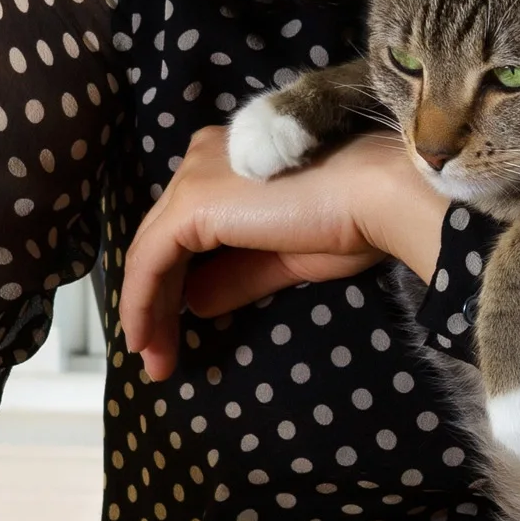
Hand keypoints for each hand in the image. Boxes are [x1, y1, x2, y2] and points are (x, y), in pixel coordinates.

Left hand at [118, 127, 448, 380]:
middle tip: (162, 357)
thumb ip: (238, 275)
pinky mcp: (191, 203)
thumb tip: (195, 303)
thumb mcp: (286, 257)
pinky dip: (141, 303)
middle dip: (158, 301)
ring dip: (148, 310)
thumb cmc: (352, 219)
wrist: (378, 193)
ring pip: (152, 251)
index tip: (178, 332)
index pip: (188, 228)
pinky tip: (145, 340)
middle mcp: (203, 158)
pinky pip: (150, 260)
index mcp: (230, 159)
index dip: (176, 283)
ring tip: (157, 362)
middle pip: (164, 239)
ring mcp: (195, 177)